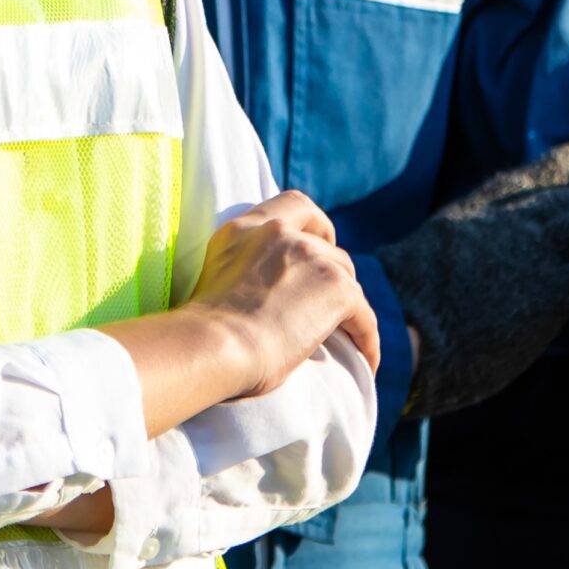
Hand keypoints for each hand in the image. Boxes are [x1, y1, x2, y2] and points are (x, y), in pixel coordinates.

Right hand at [185, 190, 378, 395]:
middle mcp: (278, 233)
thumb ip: (240, 268)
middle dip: (332, 272)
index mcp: (243, 228)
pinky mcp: (336, 287)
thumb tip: (257, 297)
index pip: (294, 204)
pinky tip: (366, 363)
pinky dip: (366, 339)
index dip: (315, 224)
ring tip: (346, 337)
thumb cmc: (202, 333)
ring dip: (346, 305)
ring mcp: (311, 256)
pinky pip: (363, 316)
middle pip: (327, 246)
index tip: (321, 242)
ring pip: (346, 277)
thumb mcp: (215, 279)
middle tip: (329, 303)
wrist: (213, 345)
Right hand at [375, 144, 568, 419]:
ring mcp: (534, 254)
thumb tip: (456, 275)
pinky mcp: (553, 292)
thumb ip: (449, 253)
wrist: (393, 325)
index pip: (524, 181)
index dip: (559, 170)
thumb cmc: (394, 310)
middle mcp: (509, 223)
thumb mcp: (420, 263)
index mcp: (473, 214)